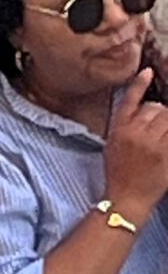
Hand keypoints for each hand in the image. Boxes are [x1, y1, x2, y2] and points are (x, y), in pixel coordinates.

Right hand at [103, 68, 167, 217]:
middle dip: (161, 114)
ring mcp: (152, 144)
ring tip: (160, 135)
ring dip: (167, 123)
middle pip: (156, 109)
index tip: (147, 72)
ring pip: (167, 117)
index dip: (139, 86)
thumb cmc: (119, 175)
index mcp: (118, 131)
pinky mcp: (166, 154)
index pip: (129, 101)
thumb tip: (146, 109)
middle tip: (158, 128)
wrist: (126, 200)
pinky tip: (163, 137)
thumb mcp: (112, 147)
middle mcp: (134, 134)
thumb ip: (125, 127)